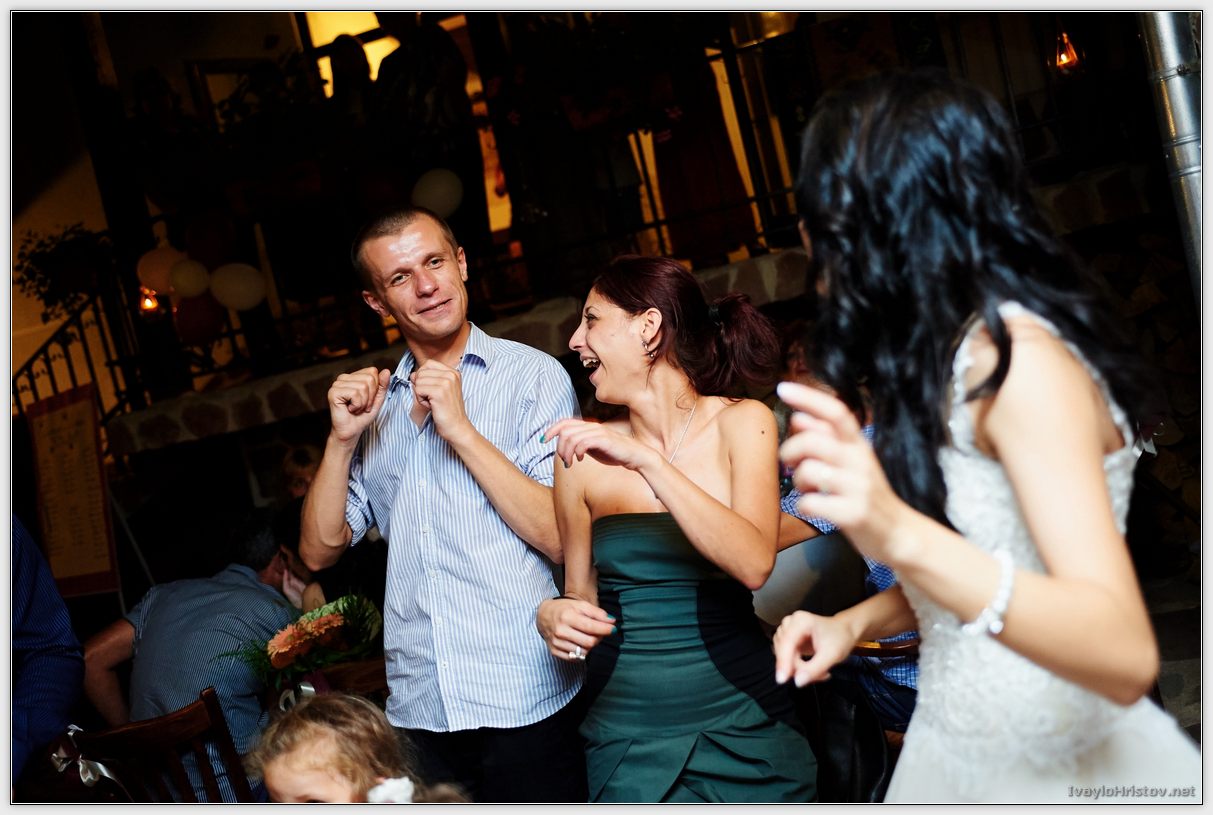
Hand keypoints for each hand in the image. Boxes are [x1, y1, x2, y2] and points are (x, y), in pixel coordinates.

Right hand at [328, 367, 390, 445]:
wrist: (351, 432)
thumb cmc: (362, 416)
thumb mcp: (377, 400)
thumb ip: (382, 386)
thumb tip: (386, 371)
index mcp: (353, 376)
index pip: (372, 371)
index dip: (375, 388)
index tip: (368, 400)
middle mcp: (343, 378)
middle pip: (369, 378)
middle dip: (370, 396)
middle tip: (362, 406)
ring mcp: (337, 384)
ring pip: (363, 387)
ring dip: (363, 403)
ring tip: (356, 408)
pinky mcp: (333, 392)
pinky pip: (355, 394)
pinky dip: (357, 405)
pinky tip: (350, 409)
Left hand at [411, 360, 470, 442]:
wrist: (456, 427)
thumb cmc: (447, 410)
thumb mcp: (439, 390)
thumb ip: (426, 379)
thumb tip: (413, 374)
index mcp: (453, 372)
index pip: (428, 364)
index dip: (423, 376)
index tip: (432, 390)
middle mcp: (451, 374)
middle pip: (421, 372)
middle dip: (421, 386)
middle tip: (433, 398)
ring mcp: (446, 382)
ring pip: (418, 381)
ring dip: (421, 394)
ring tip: (433, 403)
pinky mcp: (439, 392)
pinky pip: (418, 390)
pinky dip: (421, 400)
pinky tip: (432, 406)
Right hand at [536, 596, 615, 661]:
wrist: (544, 615)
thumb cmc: (565, 609)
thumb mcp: (580, 605)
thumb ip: (597, 613)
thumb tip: (611, 622)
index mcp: (567, 617)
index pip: (591, 627)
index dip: (605, 630)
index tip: (613, 629)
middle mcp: (560, 631)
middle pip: (589, 642)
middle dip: (599, 638)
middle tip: (601, 632)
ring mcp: (557, 643)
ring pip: (583, 652)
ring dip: (591, 645)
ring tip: (590, 636)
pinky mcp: (554, 651)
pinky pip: (575, 658)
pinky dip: (582, 652)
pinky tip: (581, 643)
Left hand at [543, 419, 659, 471]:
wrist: (636, 456)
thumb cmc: (615, 453)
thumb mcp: (594, 448)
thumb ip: (581, 445)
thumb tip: (566, 448)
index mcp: (589, 427)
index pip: (564, 422)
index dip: (551, 429)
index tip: (543, 440)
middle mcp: (592, 426)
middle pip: (565, 430)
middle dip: (559, 446)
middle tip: (564, 460)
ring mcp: (598, 432)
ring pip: (571, 437)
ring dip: (566, 452)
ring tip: (570, 463)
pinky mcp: (604, 440)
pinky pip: (583, 443)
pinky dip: (577, 452)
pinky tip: (579, 459)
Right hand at [772, 610, 858, 686]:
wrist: (844, 632)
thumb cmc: (840, 638)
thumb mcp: (832, 655)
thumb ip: (814, 669)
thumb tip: (798, 681)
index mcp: (801, 621)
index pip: (786, 642)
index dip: (783, 661)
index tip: (782, 678)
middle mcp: (790, 623)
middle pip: (783, 651)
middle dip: (799, 668)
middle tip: (820, 674)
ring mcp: (788, 631)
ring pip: (784, 657)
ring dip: (799, 669)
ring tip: (819, 669)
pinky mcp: (788, 640)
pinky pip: (786, 659)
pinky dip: (798, 667)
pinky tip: (812, 666)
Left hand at [776, 381, 906, 561]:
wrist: (899, 534)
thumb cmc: (866, 496)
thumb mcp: (852, 462)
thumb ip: (827, 439)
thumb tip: (800, 416)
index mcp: (859, 444)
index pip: (836, 412)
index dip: (808, 398)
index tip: (783, 387)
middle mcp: (861, 461)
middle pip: (813, 440)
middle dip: (790, 450)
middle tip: (790, 464)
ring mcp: (859, 487)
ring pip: (809, 470)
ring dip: (798, 482)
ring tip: (807, 489)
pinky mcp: (854, 514)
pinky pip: (811, 503)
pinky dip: (804, 506)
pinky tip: (813, 508)